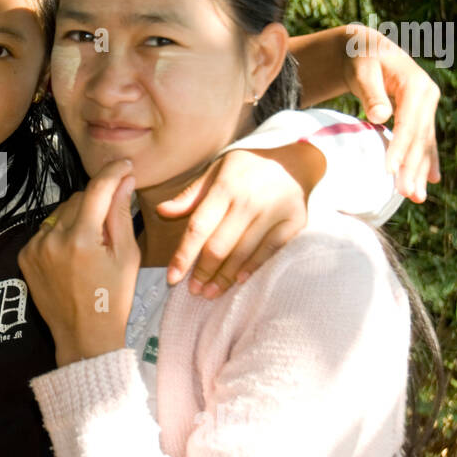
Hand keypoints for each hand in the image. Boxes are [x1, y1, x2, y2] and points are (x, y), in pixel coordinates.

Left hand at [18, 159, 139, 366]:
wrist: (84, 335)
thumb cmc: (112, 299)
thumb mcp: (127, 256)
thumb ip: (121, 214)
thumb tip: (124, 180)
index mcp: (82, 239)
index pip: (97, 189)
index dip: (114, 172)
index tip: (125, 165)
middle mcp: (53, 239)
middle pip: (78, 198)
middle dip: (97, 202)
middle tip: (111, 223)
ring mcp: (35, 247)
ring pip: (61, 213)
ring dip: (78, 217)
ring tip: (92, 245)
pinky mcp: (25, 256)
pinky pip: (47, 230)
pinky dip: (61, 234)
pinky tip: (74, 255)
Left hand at [156, 144, 321, 297]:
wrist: (295, 162)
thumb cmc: (248, 169)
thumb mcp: (217, 171)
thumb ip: (191, 195)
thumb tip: (162, 211)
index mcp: (225, 186)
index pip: (198, 227)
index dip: (183, 255)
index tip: (172, 277)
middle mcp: (248, 200)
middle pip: (219, 245)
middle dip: (203, 272)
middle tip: (193, 291)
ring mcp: (273, 212)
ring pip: (243, 253)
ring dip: (225, 277)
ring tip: (210, 293)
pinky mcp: (293, 222)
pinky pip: (269, 251)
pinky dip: (252, 268)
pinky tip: (239, 281)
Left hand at [343, 28, 440, 201]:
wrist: (366, 48)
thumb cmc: (361, 57)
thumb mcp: (363, 69)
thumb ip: (371, 92)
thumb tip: (380, 117)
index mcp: (417, 85)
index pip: (408, 123)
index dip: (399, 148)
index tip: (389, 170)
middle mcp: (427, 97)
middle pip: (420, 138)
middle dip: (413, 167)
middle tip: (406, 194)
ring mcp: (426, 106)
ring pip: (424, 144)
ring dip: (420, 171)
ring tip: (417, 197)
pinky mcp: (419, 114)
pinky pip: (423, 141)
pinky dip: (425, 161)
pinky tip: (430, 181)